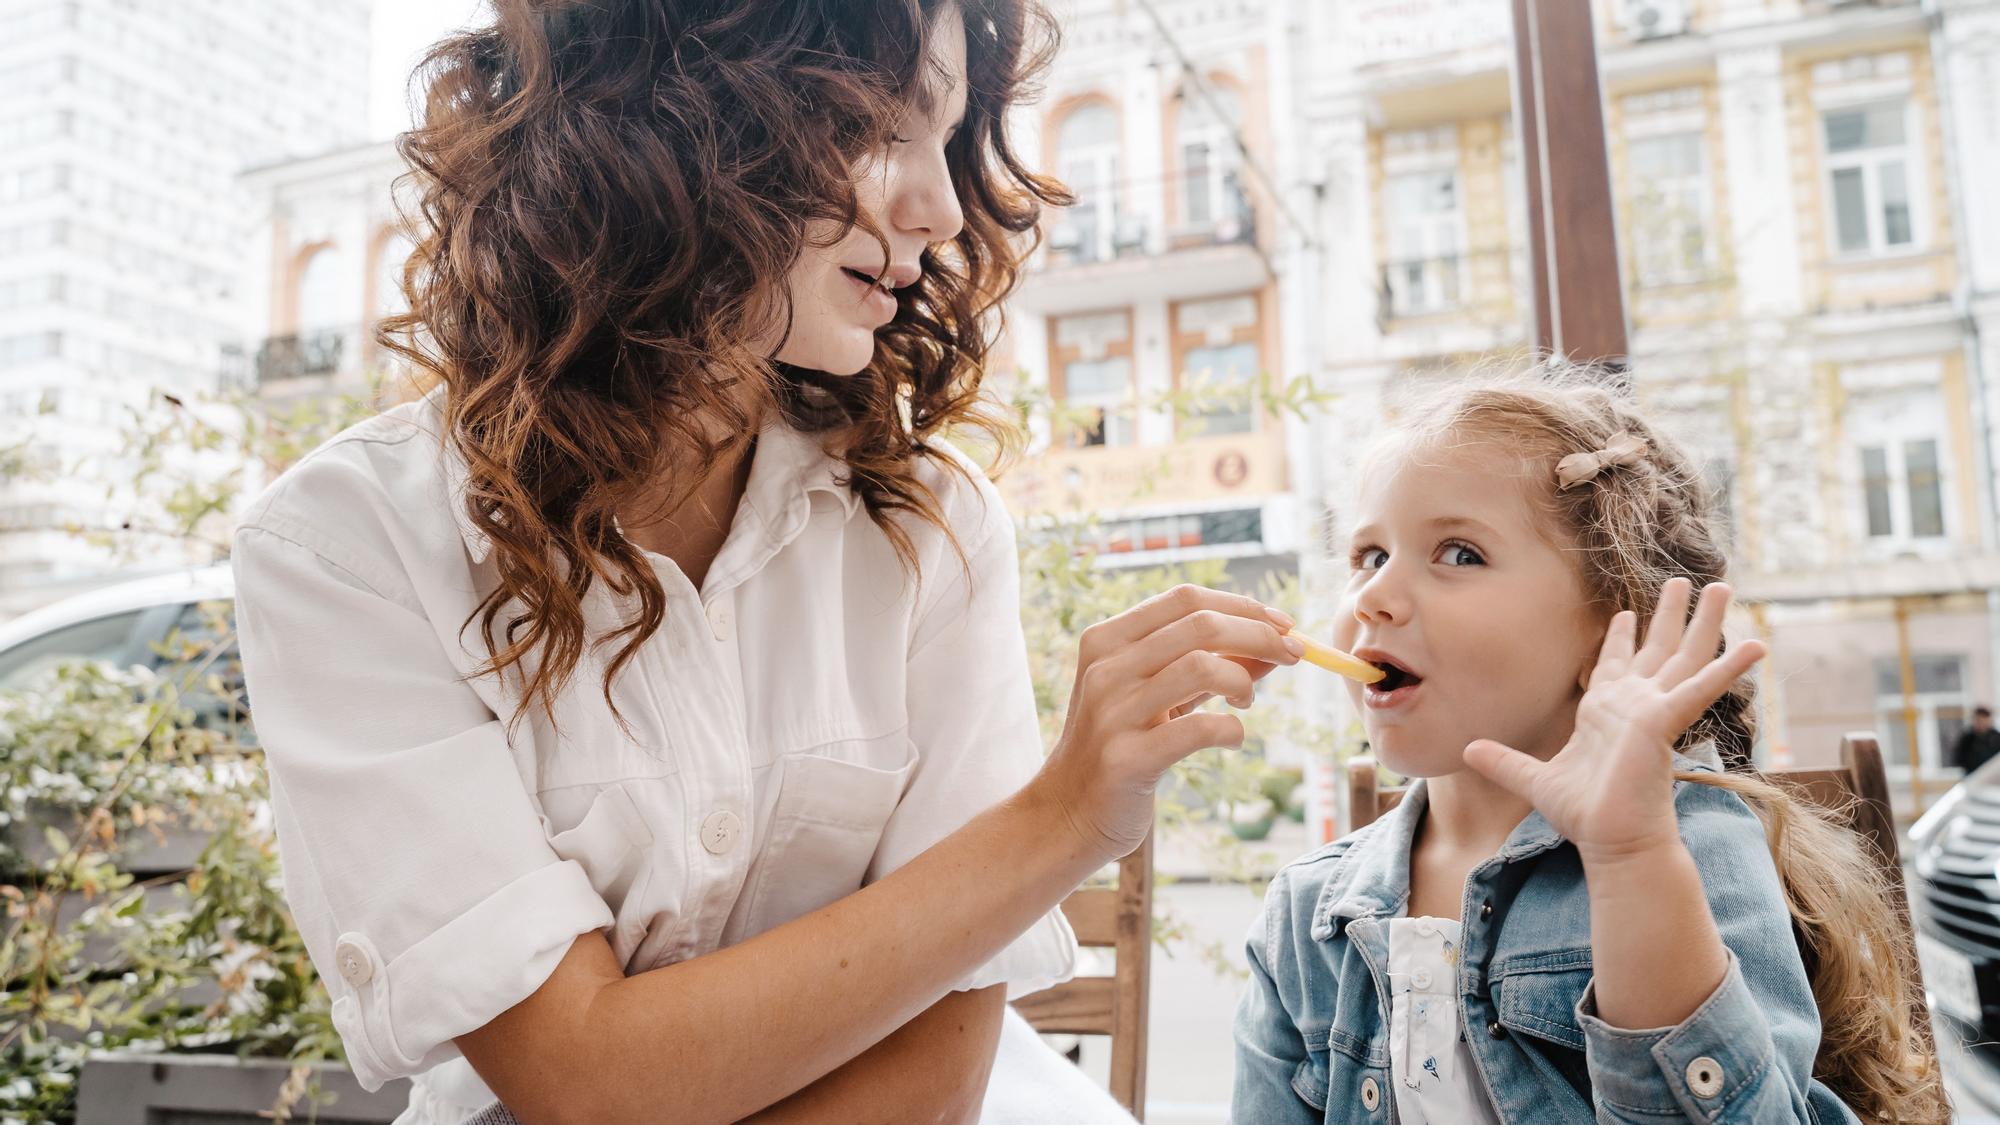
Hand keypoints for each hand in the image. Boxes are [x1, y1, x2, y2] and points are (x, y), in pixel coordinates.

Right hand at [1031, 584, 1303, 862]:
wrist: (1066, 814)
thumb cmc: (1120, 747)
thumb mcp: (1156, 696)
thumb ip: (1207, 666)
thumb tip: (1273, 644)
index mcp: (1106, 640)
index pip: (1185, 598)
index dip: (1242, 605)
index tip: (1282, 624)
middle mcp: (1105, 669)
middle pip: (1200, 625)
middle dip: (1259, 634)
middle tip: (1293, 654)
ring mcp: (1112, 713)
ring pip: (1201, 667)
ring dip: (1243, 680)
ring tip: (1246, 699)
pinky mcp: (1126, 759)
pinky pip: (1198, 729)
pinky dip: (1232, 728)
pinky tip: (1233, 736)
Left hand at [1460, 578, 1766, 864]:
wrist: (1610, 841)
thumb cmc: (1583, 815)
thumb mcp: (1534, 780)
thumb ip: (1503, 761)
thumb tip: (1468, 749)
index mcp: (1606, 712)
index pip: (1616, 664)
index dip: (1621, 637)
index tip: (1624, 611)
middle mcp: (1634, 705)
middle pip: (1658, 648)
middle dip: (1670, 614)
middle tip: (1683, 579)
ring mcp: (1654, 710)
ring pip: (1686, 655)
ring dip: (1705, 622)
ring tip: (1721, 585)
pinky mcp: (1666, 721)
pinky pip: (1702, 687)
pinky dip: (1729, 667)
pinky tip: (1758, 644)